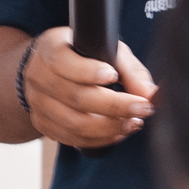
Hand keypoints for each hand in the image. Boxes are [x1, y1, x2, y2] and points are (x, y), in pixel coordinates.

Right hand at [23, 28, 157, 148]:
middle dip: (114, 106)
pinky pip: (70, 139)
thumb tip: (151, 94)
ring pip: (73, 123)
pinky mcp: (42, 124)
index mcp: (50, 50)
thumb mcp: (106, 49)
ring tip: (133, 123)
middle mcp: (38, 77)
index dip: (88, 71)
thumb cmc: (83, 54)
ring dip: (109, 128)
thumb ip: (130, 69)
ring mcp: (37, 103)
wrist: (48, 69)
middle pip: (75, 98)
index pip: (64, 63)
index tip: (113, 76)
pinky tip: (117, 133)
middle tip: (142, 108)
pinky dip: (98, 139)